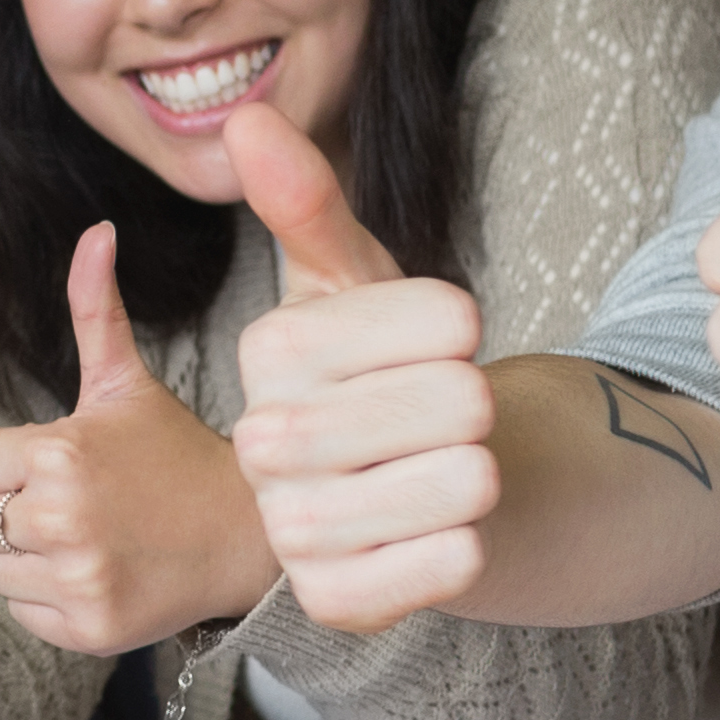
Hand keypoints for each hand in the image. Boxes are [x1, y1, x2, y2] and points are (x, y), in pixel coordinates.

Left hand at [0, 223, 270, 656]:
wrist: (246, 535)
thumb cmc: (173, 455)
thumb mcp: (127, 383)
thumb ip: (94, 310)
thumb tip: (96, 230)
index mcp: (59, 454)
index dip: (1, 468)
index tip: (51, 467)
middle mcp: (63, 519)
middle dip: (11, 513)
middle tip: (77, 504)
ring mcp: (78, 578)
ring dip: (28, 559)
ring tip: (90, 537)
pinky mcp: (90, 627)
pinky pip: (23, 614)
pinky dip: (52, 600)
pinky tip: (101, 573)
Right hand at [218, 103, 494, 637]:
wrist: (386, 481)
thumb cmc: (377, 365)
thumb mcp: (356, 279)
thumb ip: (309, 202)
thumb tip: (243, 120)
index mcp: (274, 349)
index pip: (442, 319)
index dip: (460, 327)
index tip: (445, 335)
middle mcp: (264, 440)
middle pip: (457, 403)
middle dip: (474, 405)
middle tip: (449, 414)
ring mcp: (292, 527)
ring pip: (459, 486)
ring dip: (476, 476)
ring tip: (450, 471)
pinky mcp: (333, 599)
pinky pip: (449, 564)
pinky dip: (463, 547)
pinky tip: (439, 532)